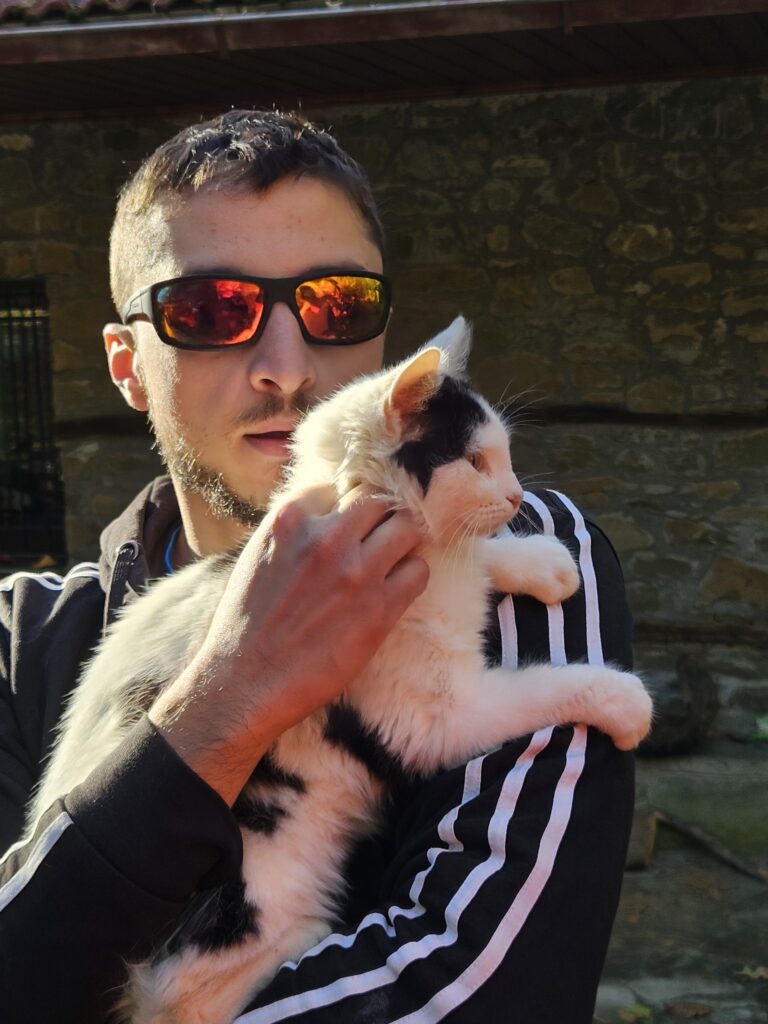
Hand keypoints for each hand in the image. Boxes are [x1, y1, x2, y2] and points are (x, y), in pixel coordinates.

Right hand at [150, 485, 428, 803]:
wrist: (244, 684)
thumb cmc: (245, 625)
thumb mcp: (258, 555)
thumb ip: (295, 529)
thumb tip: (330, 511)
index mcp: (291, 519)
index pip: (339, 485)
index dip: (347, 504)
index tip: (350, 520)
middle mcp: (327, 537)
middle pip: (380, 498)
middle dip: (381, 516)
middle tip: (379, 537)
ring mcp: (357, 571)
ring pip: (408, 527)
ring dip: (403, 541)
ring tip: (392, 560)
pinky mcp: (380, 607)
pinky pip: (419, 570)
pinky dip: (412, 575)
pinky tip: (394, 589)